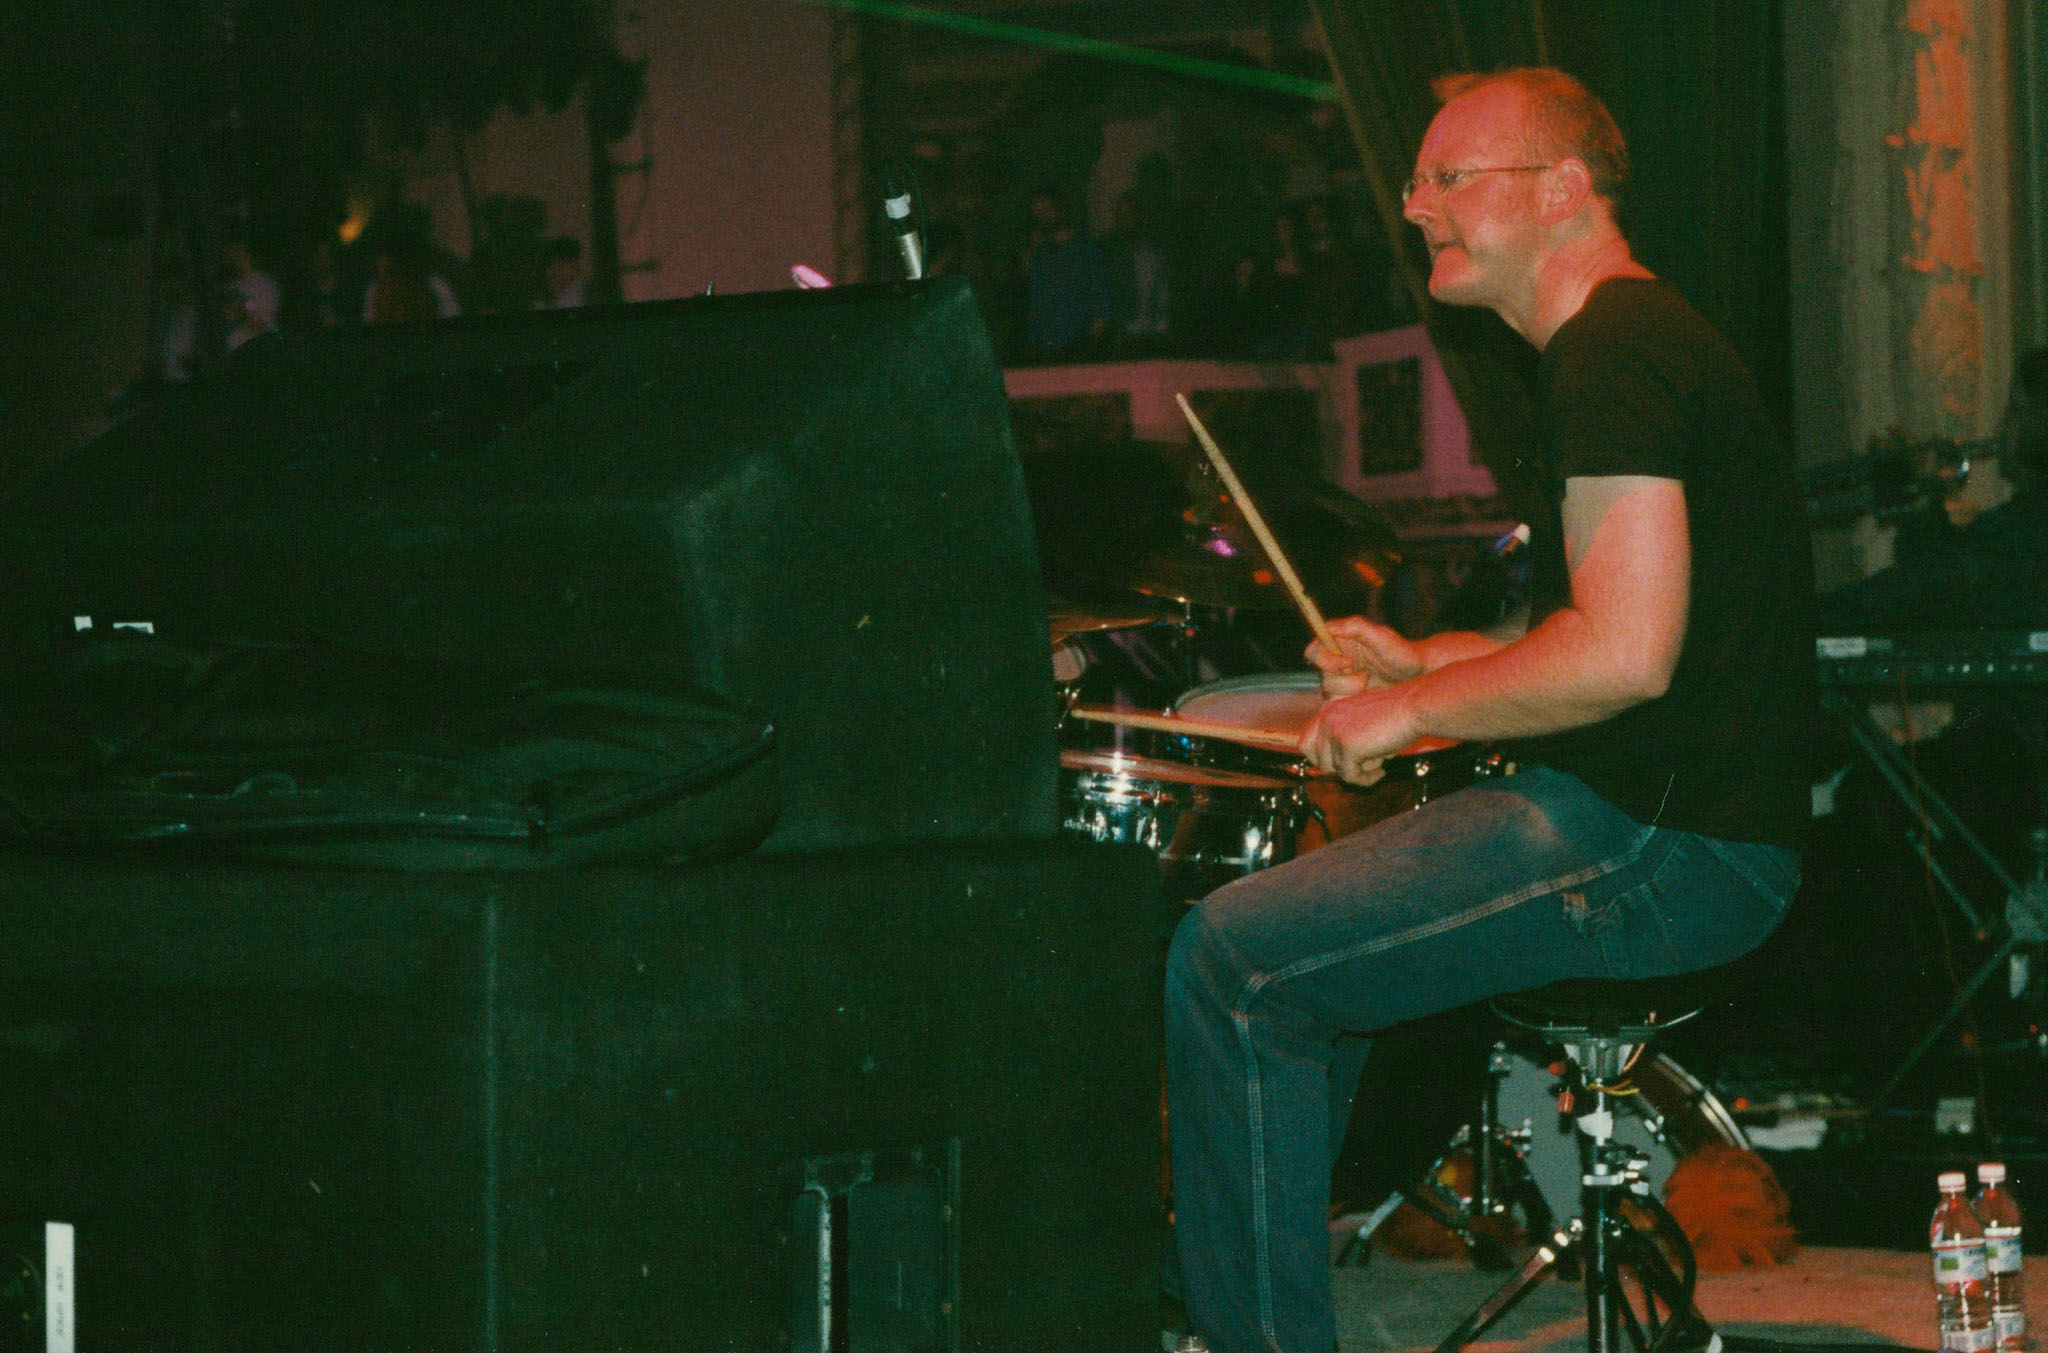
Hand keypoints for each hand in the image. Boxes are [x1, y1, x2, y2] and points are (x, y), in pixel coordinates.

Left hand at [1299, 687, 1419, 786]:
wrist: (1414, 707)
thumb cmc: (1396, 715)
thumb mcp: (1361, 722)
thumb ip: (1343, 737)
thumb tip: (1331, 767)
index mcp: (1328, 709)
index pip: (1305, 742)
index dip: (1319, 758)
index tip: (1338, 765)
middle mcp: (1327, 718)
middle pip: (1314, 759)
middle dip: (1335, 768)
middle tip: (1359, 768)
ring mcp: (1335, 731)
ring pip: (1335, 769)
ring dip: (1357, 771)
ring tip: (1377, 761)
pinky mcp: (1347, 746)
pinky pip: (1350, 776)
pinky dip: (1366, 779)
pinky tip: (1382, 770)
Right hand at [1305, 616, 1424, 699]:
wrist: (1417, 676)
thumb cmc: (1401, 652)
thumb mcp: (1381, 636)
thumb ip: (1355, 627)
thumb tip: (1329, 627)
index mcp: (1339, 642)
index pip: (1314, 650)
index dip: (1324, 659)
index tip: (1347, 663)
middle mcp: (1337, 660)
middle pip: (1320, 674)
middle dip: (1342, 679)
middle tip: (1365, 677)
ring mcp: (1342, 679)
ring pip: (1328, 691)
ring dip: (1350, 690)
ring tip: (1370, 684)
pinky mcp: (1348, 696)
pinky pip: (1338, 703)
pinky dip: (1351, 701)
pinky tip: (1369, 695)